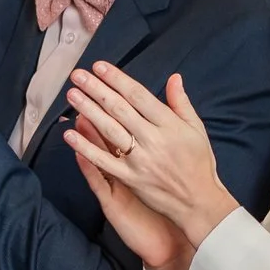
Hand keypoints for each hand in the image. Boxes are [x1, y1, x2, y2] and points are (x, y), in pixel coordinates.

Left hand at [61, 66, 238, 249]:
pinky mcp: (130, 178)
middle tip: (77, 75)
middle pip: (119, 109)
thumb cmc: (199, 164)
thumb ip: (182, 103)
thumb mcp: (197, 129)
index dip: (117, 79)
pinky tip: (70, 134)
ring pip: (109, 130)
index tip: (100, 67)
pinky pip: (103, 161)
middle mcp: (153, 140)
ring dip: (88, 111)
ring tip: (72, 95)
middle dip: (96, 89)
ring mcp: (140, 160)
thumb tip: (174, 77)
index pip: (138, 95)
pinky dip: (85, 147)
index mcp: (170, 125)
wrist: (199, 202)